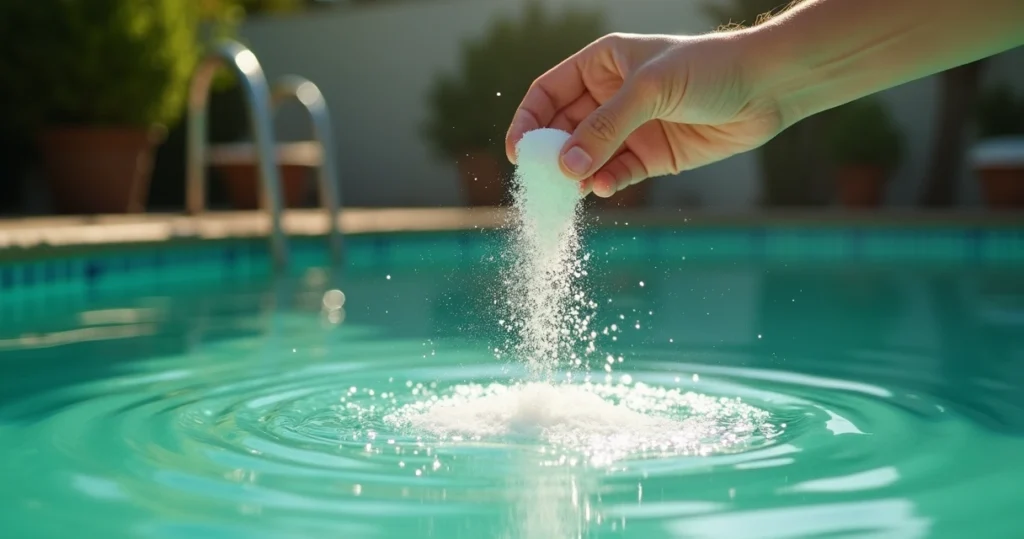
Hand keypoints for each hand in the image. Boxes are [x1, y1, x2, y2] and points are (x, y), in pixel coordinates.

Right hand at [505, 32, 784, 197]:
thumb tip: (566, 166)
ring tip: (571, 190)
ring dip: (577, 173)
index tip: (518, 151)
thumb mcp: (649, 91)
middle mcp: (610, 96)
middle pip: (563, 129)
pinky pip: (616, 173)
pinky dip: (606, 183)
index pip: (548, 92)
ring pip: (588, 156)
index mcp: (601, 64)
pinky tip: (602, 188)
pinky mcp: (651, 157)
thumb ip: (605, 129)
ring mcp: (630, 128)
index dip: (528, 119)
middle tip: (541, 180)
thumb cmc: (708, 69)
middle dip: (551, 154)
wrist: (766, 89)